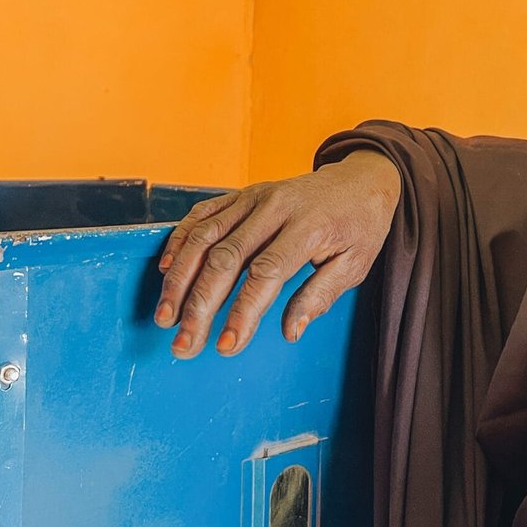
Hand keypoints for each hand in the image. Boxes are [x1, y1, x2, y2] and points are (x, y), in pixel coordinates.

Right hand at [155, 149, 400, 357]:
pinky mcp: (242, 193)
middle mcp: (275, 207)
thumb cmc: (359, 227)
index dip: (243, 312)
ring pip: (205, 236)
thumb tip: (290, 331)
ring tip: (165, 317)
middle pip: (226, 258)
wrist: (361, 180)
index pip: (266, 274)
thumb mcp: (356, 264)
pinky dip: (179, 241)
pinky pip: (202, 215)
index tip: (227, 346)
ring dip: (179, 279)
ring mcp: (254, 197)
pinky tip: (165, 272)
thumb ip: (320, 296)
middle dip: (200, 305)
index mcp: (308, 227)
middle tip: (184, 343)